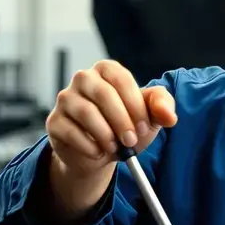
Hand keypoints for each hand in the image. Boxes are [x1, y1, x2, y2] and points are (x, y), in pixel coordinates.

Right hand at [46, 60, 176, 174]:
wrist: (102, 153)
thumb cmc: (125, 126)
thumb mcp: (149, 116)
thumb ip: (162, 108)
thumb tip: (170, 116)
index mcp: (107, 71)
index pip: (120, 78)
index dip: (135, 104)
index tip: (144, 127)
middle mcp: (83, 79)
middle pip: (103, 94)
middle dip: (121, 121)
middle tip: (131, 141)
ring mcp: (66, 99)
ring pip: (86, 113)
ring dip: (106, 135)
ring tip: (115, 148)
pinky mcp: (54, 121)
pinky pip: (70, 132)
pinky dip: (89, 147)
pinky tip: (98, 152)